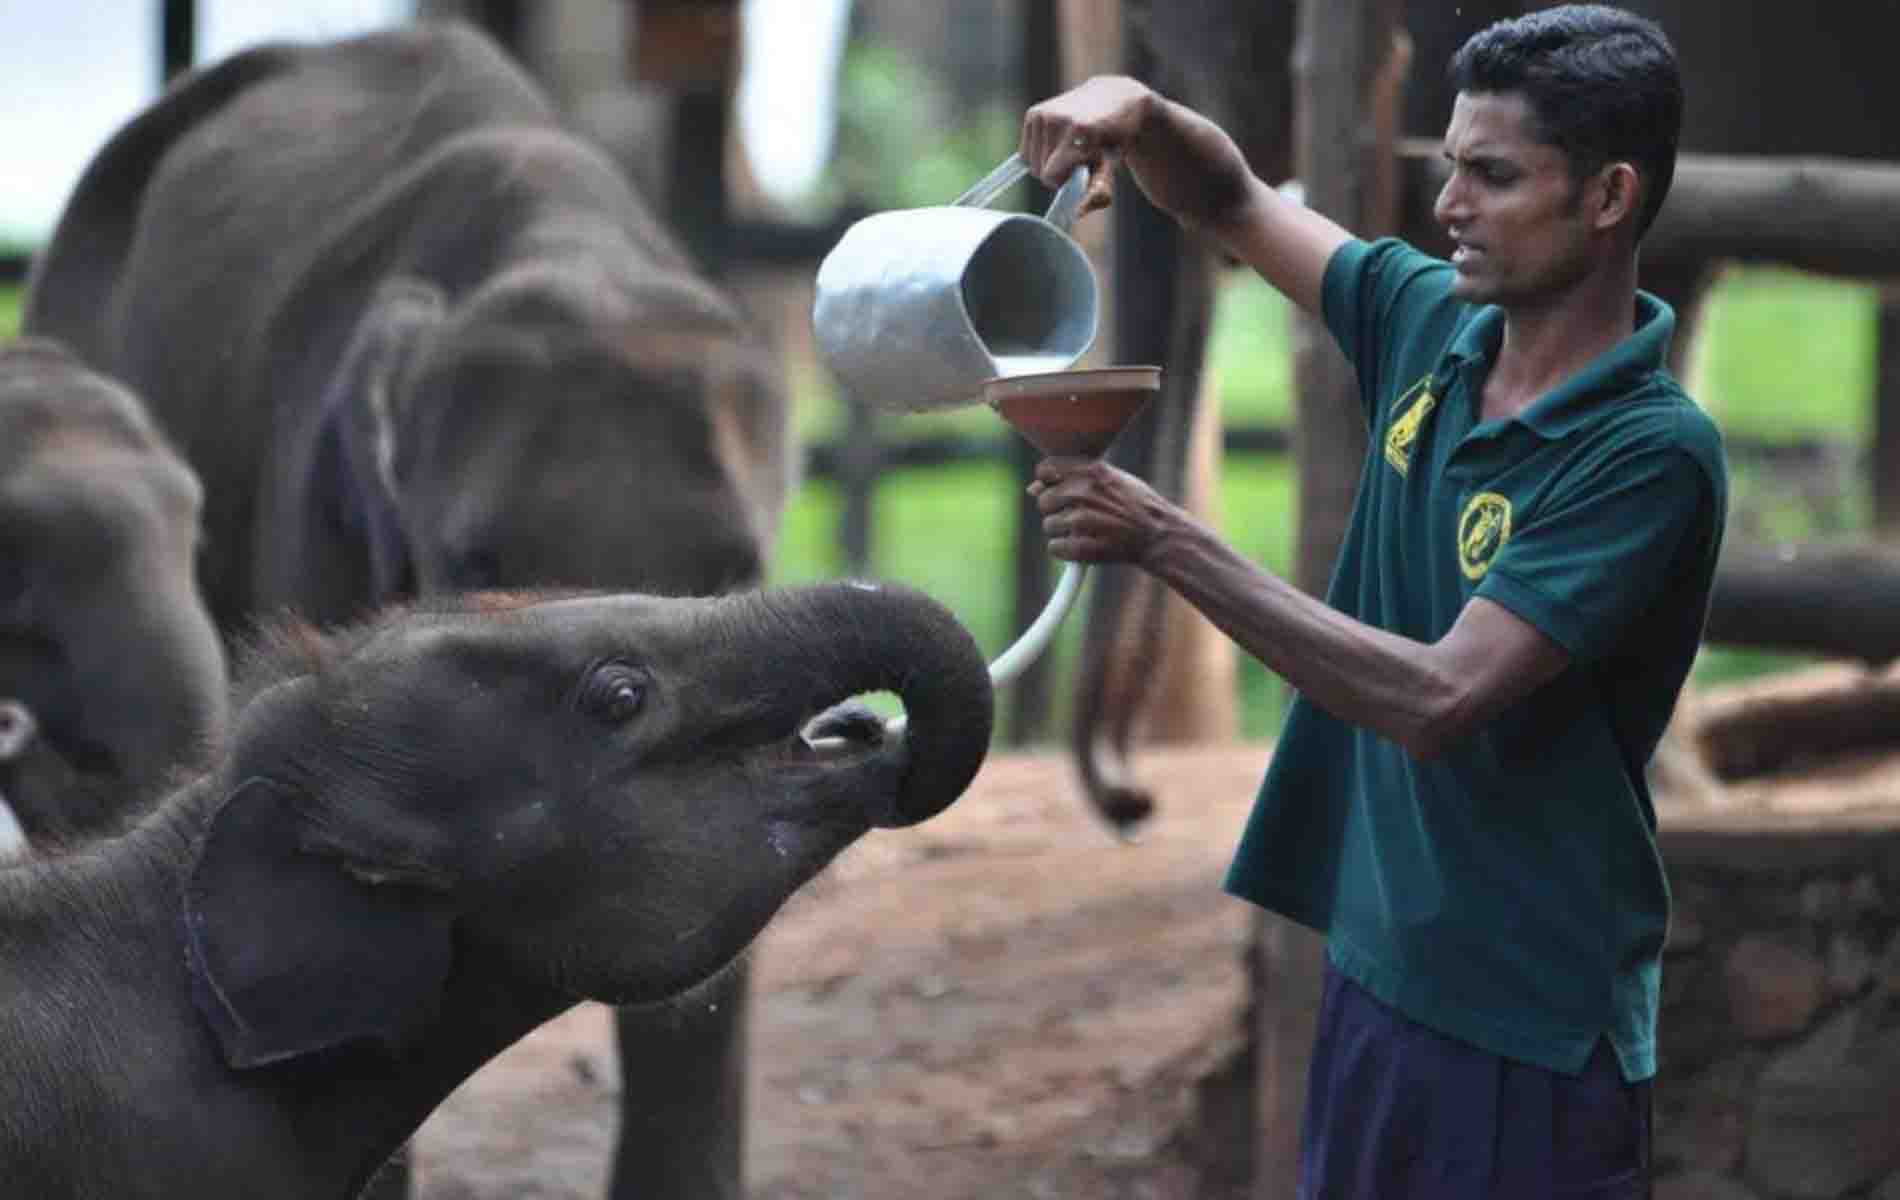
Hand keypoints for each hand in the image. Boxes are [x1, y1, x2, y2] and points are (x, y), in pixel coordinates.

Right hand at [1019, 76, 1155, 215]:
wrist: (1114, 98)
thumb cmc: (1114, 139)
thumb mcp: (1111, 164)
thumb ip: (1098, 190)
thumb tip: (1077, 213)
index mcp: (1078, 130)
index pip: (1050, 175)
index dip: (1065, 178)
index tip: (1083, 164)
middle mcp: (1057, 118)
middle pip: (1040, 171)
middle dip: (1057, 171)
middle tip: (1079, 154)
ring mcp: (1043, 114)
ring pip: (1030, 162)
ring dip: (1048, 162)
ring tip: (1071, 146)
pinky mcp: (1033, 113)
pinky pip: (1025, 151)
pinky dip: (1039, 152)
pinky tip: (1059, 140)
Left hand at [1028, 456, 1172, 564]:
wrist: (1159, 536)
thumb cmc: (1136, 505)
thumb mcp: (1112, 479)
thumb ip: (1074, 477)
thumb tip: (1033, 487)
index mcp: (1092, 471)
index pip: (1046, 468)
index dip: (1048, 481)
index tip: (1058, 490)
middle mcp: (1084, 492)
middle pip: (1043, 500)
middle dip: (1056, 510)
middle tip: (1078, 516)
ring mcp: (1082, 520)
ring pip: (1048, 525)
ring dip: (1062, 532)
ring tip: (1087, 532)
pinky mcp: (1080, 546)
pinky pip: (1054, 547)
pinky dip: (1065, 550)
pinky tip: (1084, 546)